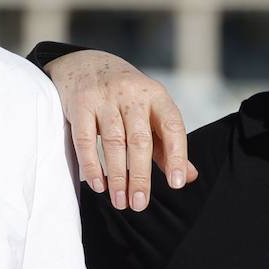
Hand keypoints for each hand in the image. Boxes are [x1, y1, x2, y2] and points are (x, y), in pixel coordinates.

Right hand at [45, 50, 196, 210]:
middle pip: (139, 140)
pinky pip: (85, 139)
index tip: (177, 184)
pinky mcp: (80, 104)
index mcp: (156, 95)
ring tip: (120, 201)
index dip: (177, 156)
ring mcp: (104, 97)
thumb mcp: (150, 112)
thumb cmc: (125, 96)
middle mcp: (132, 94)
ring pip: (113, 142)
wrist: (86, 63)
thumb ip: (167, 145)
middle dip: (141, 176)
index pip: (172, 127)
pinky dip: (91, 165)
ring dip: (117, 176)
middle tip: (140, 204)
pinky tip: (98, 185)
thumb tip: (188, 177)